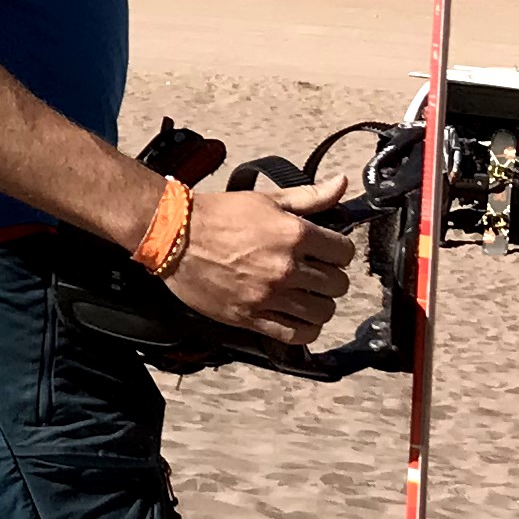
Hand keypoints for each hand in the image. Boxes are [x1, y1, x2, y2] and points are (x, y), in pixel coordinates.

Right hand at [162, 174, 358, 347]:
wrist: (175, 236)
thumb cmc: (219, 215)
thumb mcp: (267, 199)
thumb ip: (310, 196)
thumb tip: (342, 184)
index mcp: (294, 234)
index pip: (344, 252)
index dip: (339, 251)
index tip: (328, 252)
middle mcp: (286, 267)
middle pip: (337, 284)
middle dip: (332, 277)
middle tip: (317, 273)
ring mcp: (270, 295)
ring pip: (322, 312)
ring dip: (320, 304)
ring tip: (308, 296)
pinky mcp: (252, 317)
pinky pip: (296, 335)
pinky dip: (305, 329)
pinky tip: (298, 318)